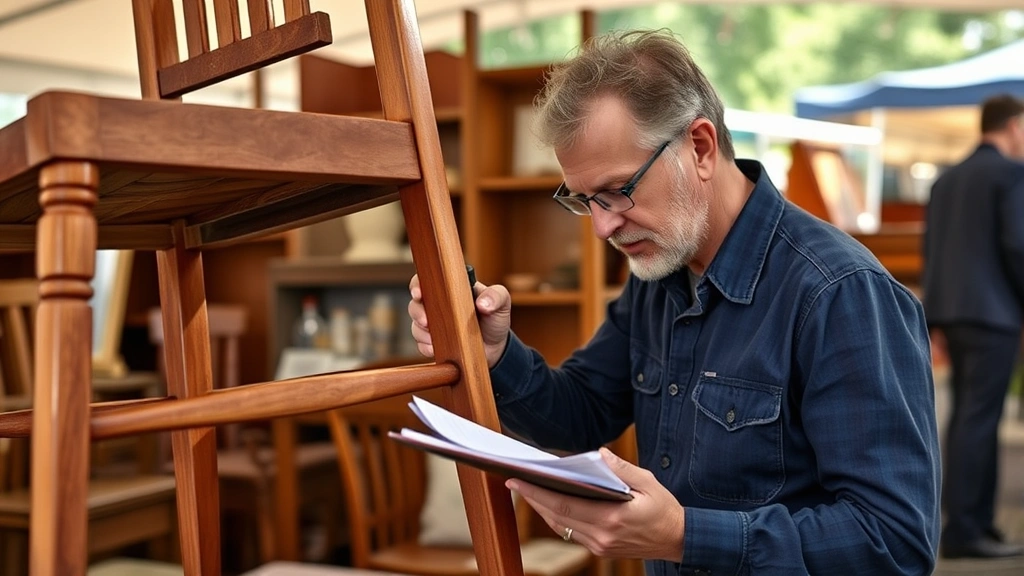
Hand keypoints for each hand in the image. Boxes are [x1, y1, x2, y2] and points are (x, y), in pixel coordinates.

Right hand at [408, 274, 511, 367]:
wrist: (496, 348)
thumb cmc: (496, 319)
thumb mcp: (502, 304)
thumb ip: (496, 296)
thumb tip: (483, 303)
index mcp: (451, 290)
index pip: (428, 281)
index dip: (417, 285)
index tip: (419, 294)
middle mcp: (438, 305)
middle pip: (415, 304)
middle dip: (417, 312)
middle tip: (426, 321)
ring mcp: (434, 325)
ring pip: (415, 325)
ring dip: (421, 332)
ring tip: (435, 339)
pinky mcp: (433, 343)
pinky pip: (420, 344)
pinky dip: (425, 346)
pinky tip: (435, 349)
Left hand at [507, 448, 684, 561]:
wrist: (678, 539)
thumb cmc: (664, 508)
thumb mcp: (648, 482)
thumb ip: (621, 468)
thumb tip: (598, 453)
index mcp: (612, 518)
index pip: (564, 505)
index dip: (537, 493)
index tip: (518, 480)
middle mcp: (602, 536)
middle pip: (557, 517)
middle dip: (533, 498)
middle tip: (513, 481)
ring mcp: (600, 546)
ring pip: (561, 527)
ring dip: (542, 509)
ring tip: (527, 490)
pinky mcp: (601, 550)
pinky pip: (571, 533)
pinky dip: (557, 518)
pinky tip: (549, 504)